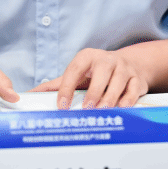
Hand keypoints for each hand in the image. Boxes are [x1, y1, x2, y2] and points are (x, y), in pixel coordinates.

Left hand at [30, 48, 147, 109]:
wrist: (129, 65)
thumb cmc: (96, 73)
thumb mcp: (77, 74)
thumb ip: (55, 85)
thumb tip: (30, 94)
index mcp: (87, 57)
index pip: (74, 70)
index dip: (67, 87)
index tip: (62, 105)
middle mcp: (106, 60)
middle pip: (100, 73)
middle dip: (94, 92)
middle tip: (86, 108)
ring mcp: (123, 68)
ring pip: (118, 82)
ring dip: (110, 97)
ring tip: (102, 110)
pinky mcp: (137, 79)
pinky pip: (133, 89)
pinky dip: (128, 99)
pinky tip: (122, 108)